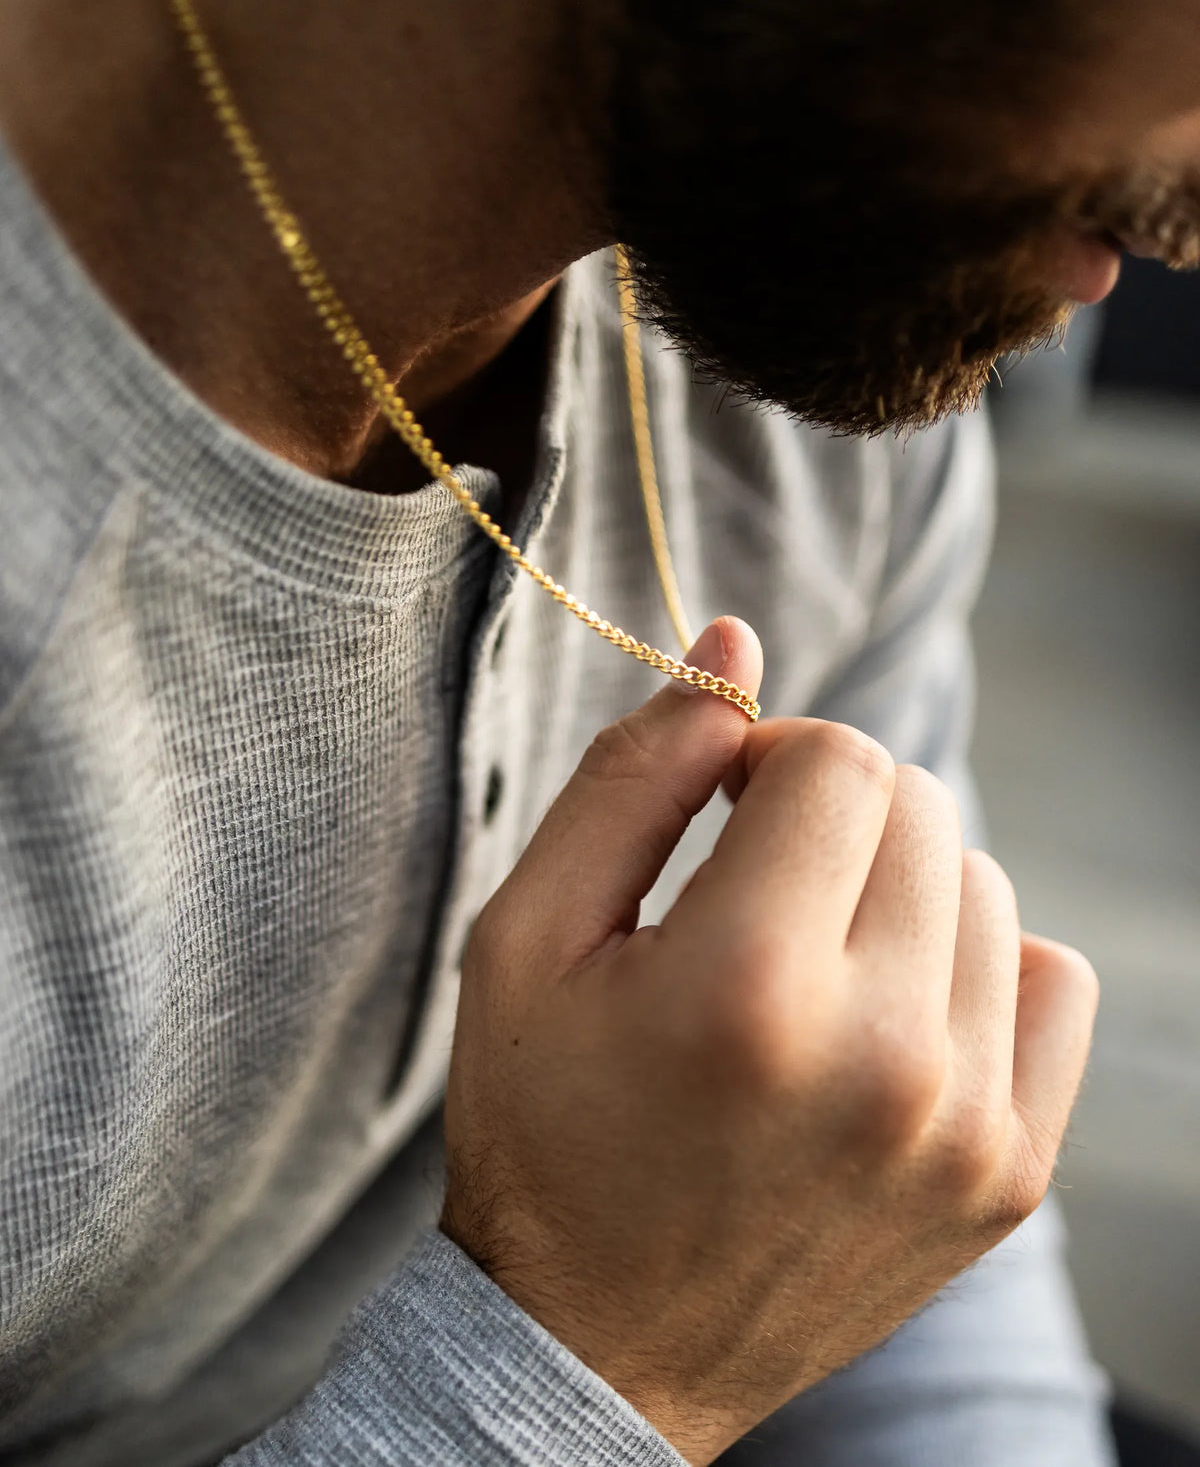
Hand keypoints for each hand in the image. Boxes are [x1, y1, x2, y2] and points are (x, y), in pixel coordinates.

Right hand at [441, 617, 1097, 1464]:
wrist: (599, 1347)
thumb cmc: (544, 1129)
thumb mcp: (527, 939)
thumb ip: (633, 776)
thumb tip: (734, 647)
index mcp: (745, 987)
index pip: (835, 756)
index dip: (765, 757)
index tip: (718, 817)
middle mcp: (882, 1057)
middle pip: (919, 804)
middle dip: (829, 813)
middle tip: (750, 892)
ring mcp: (964, 1126)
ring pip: (981, 882)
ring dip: (895, 885)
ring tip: (807, 961)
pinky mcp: (1008, 1173)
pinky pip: (1049, 978)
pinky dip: (970, 964)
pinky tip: (886, 1012)